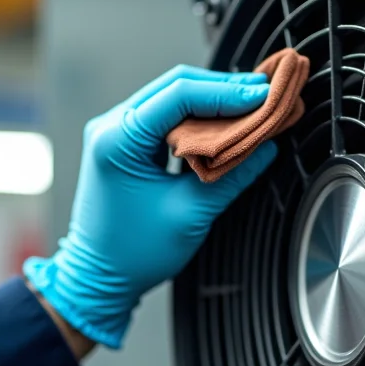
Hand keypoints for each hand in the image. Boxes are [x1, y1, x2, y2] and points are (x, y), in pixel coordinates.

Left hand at [24, 65, 277, 349]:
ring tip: (252, 106)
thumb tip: (265, 147)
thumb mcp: (190, 213)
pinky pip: (165, 117)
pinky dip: (197, 118)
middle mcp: (111, 127)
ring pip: (172, 99)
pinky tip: (225, 123)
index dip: (226, 92)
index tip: (262, 96)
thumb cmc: (132, 253)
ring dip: (212, 101)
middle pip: (175, 87)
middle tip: (266, 95)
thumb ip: (231, 176)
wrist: (99, 278)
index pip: (178, 95)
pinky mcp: (125, 144)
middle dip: (223, 90)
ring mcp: (116, 133)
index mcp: (117, 139)